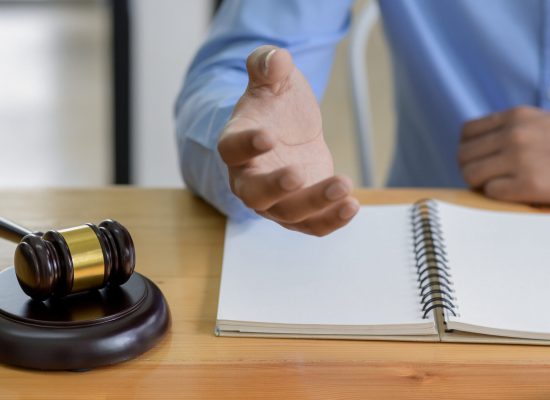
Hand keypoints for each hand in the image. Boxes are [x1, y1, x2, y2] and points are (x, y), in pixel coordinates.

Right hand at [217, 46, 358, 235]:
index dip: (247, 145)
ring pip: (289, 213)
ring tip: (344, 185)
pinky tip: (352, 205)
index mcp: (236, 144)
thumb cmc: (275, 107)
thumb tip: (276, 58)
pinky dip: (332, 221)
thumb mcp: (273, 81)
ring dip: (316, 203)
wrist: (288, 133)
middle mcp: (248, 179)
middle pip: (255, 194)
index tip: (268, 136)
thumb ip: (268, 65)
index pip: (232, 149)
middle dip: (276, 187)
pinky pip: (312, 225)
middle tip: (298, 173)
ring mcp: (274, 201)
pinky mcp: (300, 212)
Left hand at [458, 106, 549, 203]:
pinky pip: (491, 192)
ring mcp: (522, 158)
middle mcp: (515, 134)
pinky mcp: (530, 184)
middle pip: (463, 155)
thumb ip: (510, 130)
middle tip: (489, 178)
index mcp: (517, 116)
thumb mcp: (540, 125)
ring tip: (502, 185)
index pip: (466, 132)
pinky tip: (519, 192)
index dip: (470, 149)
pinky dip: (500, 195)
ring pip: (472, 174)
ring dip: (482, 184)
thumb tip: (470, 147)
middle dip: (472, 169)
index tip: (482, 160)